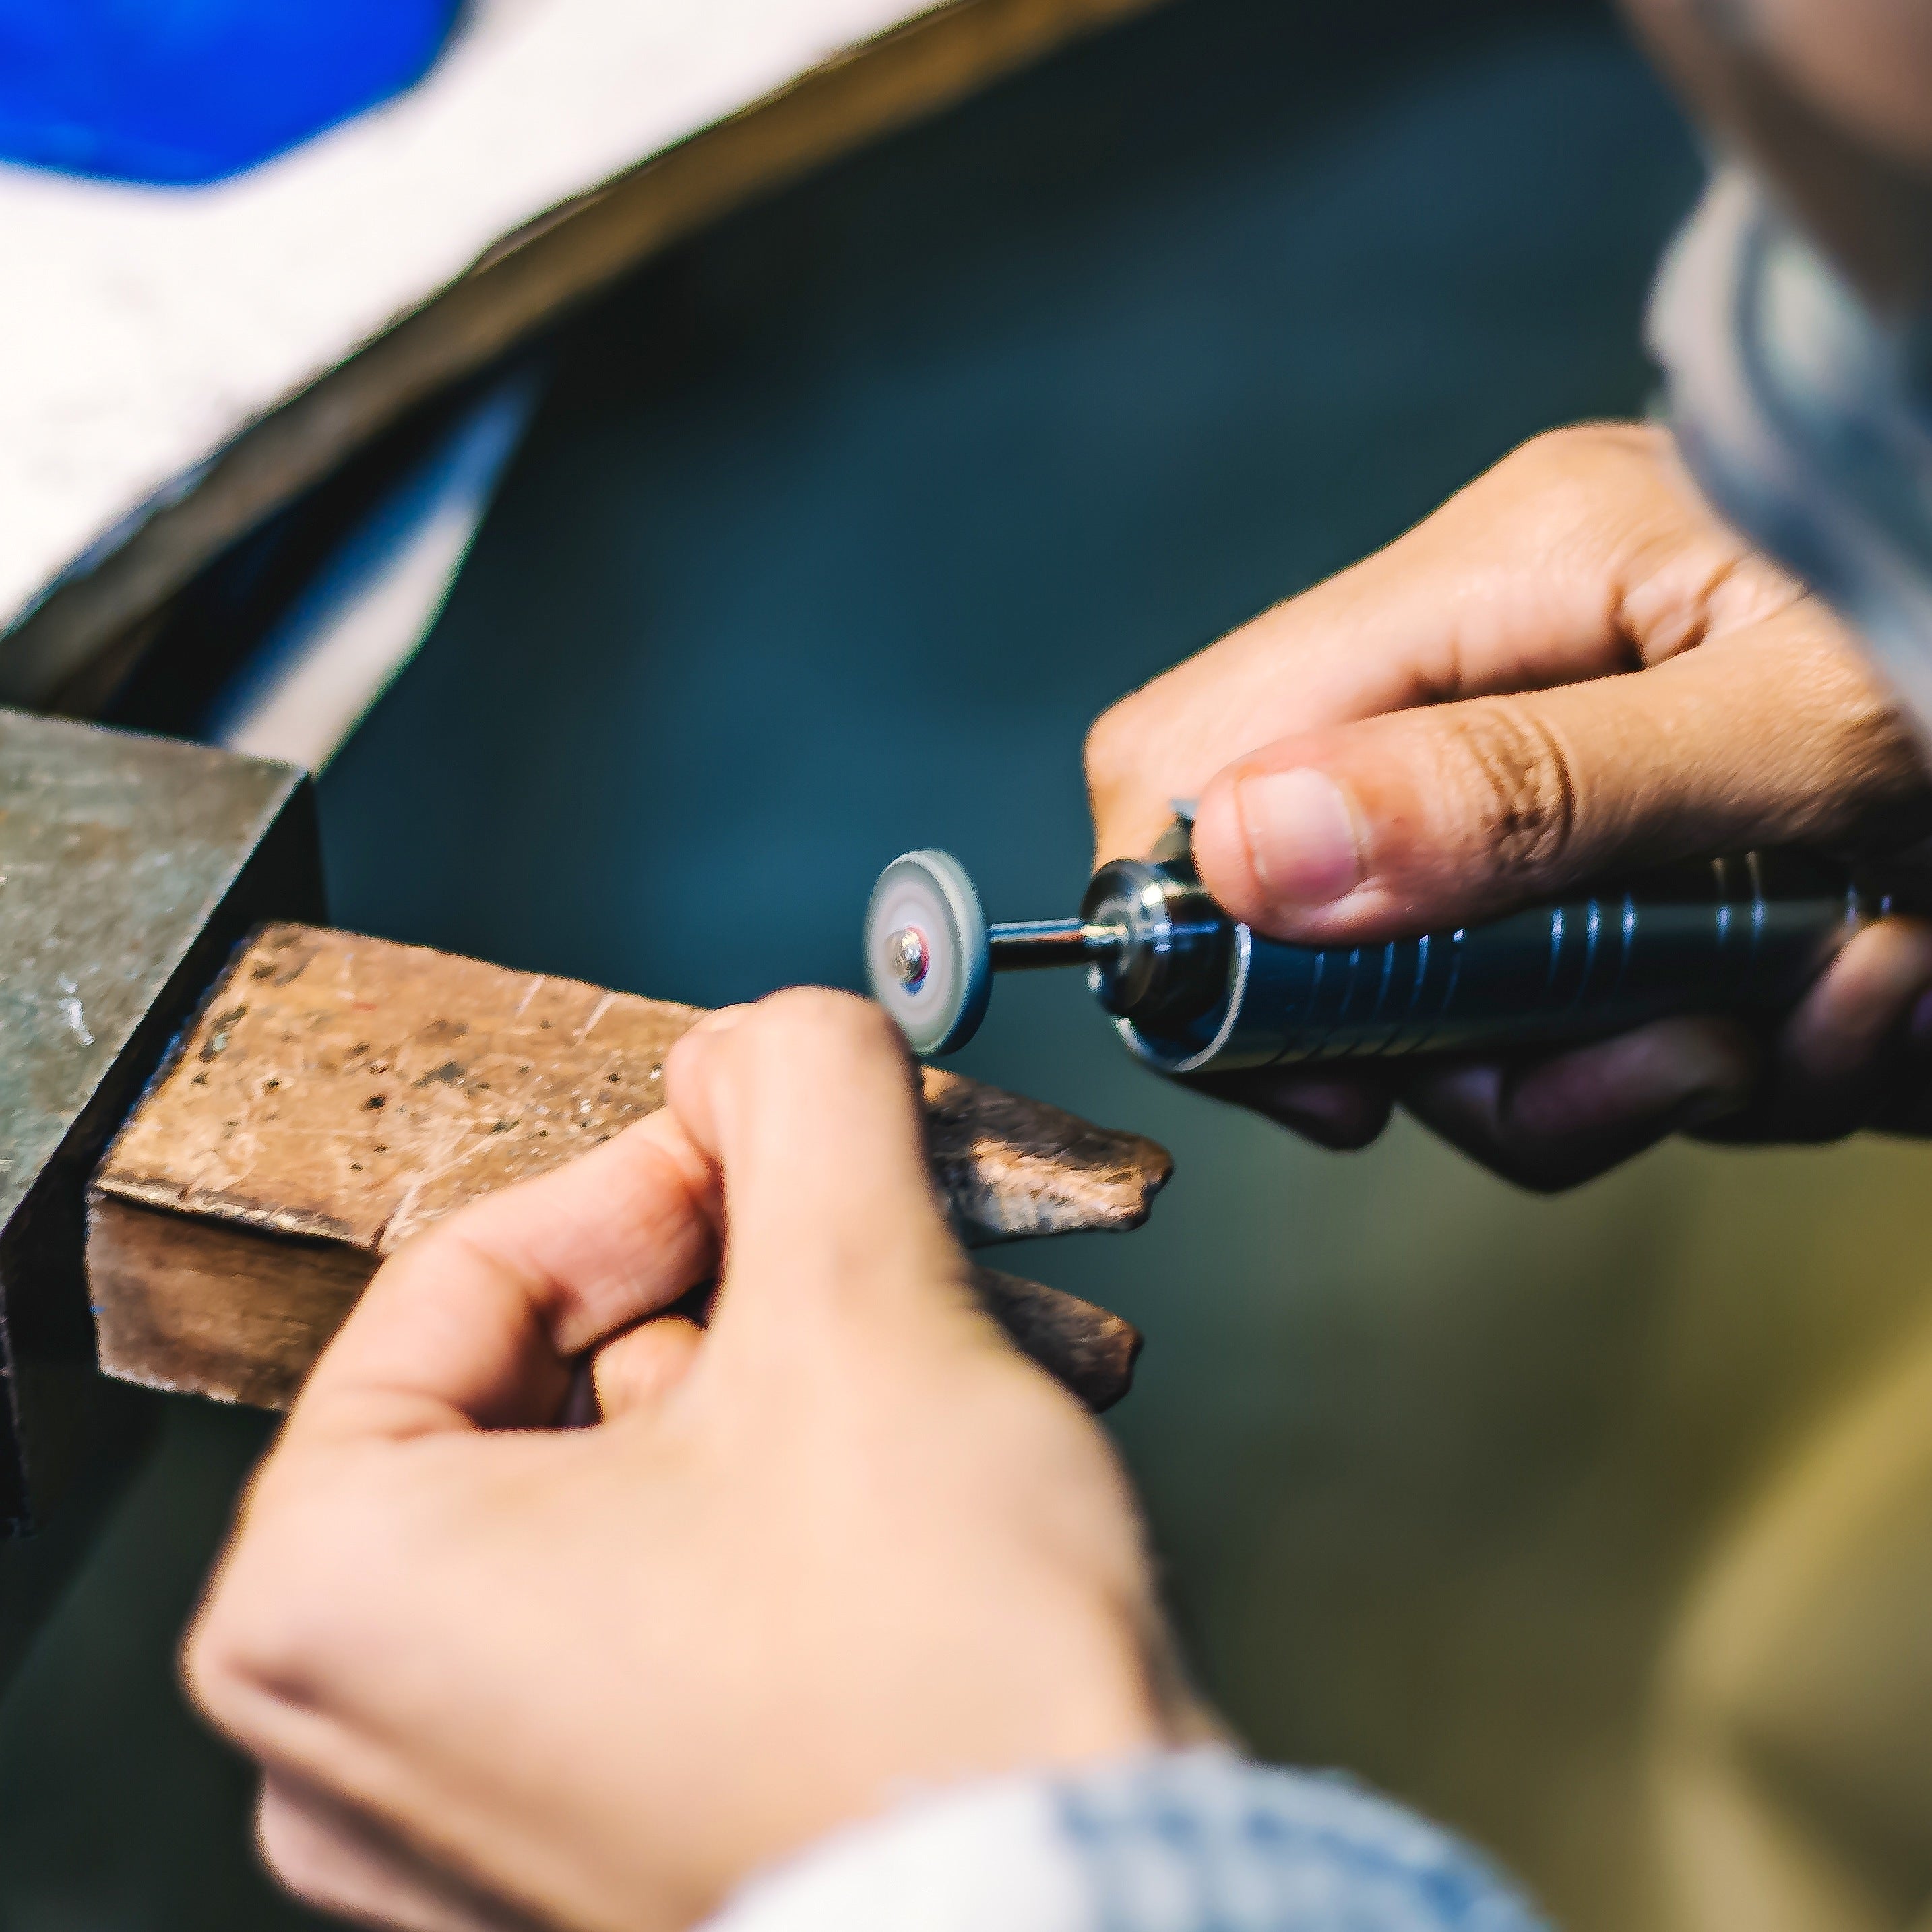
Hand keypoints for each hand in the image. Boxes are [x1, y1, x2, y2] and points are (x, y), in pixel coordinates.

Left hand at [185, 990, 1192, 1931]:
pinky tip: (861, 1528)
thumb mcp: (864, 1308)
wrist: (1079, 1929)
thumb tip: (771, 1037)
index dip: (649, 1181)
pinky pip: (626, 1607)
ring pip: (593, 1489)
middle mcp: (343, 1734)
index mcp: (324, 1595)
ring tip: (877, 1411)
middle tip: (842, 1273)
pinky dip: (742, 1526)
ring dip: (745, 1404)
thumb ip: (805, 1100)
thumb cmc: (936, 1698)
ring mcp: (451, 1814)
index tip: (769, 1156)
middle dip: (708, 1298)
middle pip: (532, 1383)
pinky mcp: (565, 1850)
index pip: (471, 1273)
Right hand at [1086, 423, 1931, 1187]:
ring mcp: (1548, 769)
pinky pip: (1553, 1014)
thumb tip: (1240, 858)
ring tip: (1785, 1041)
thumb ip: (1518, 795)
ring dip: (1587, 1076)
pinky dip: (1671, 1066)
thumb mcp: (1796, 742)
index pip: (1184, 750)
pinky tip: (1821, 1020)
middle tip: (1638, 1069)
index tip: (1340, 1079)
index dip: (1200, 932)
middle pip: (1298, 902)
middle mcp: (1492, 665)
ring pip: (1431, 994)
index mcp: (1495, 574)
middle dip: (1444, 1047)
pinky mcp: (1614, 856)